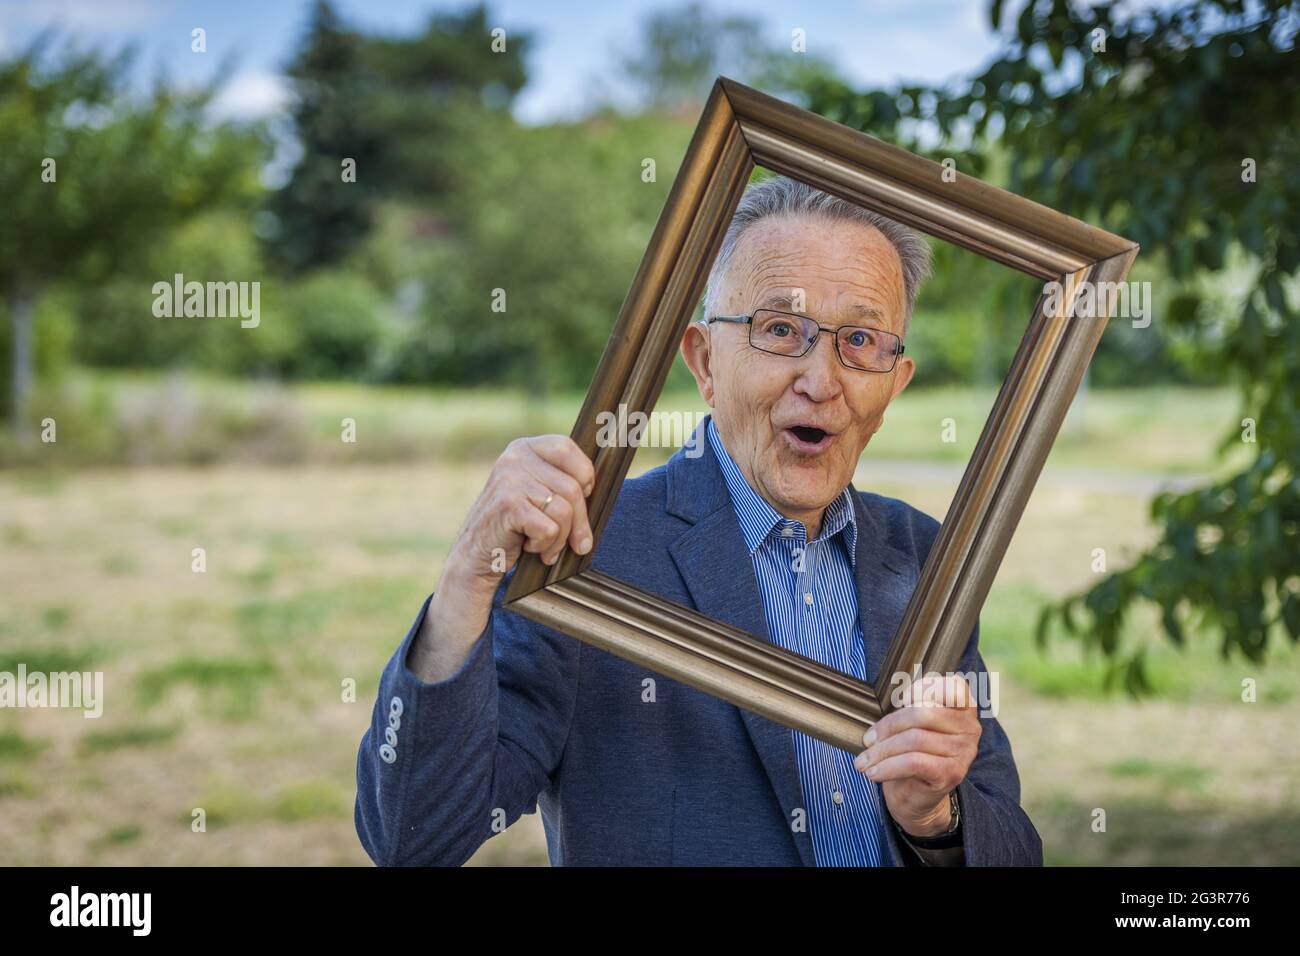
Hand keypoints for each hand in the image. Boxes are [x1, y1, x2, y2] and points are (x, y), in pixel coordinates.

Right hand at [445, 434, 596, 592]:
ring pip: (564, 511)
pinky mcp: (508, 505)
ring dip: (560, 539)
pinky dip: (544, 546)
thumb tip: (601, 484)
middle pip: (572, 488)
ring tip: (544, 545)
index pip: (568, 448)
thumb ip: (563, 482)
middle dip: (578, 523)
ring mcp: (509, 480)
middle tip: (574, 543)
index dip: (584, 476)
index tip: (582, 498)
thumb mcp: (537, 493)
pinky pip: (549, 529)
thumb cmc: (515, 526)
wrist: (475, 555)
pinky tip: (528, 546)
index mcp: (524, 448)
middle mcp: (514, 458)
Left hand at [852, 673, 980, 836]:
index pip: (953, 686)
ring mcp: (963, 752)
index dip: (925, 687)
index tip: (902, 699)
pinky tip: (874, 773)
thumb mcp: (912, 725)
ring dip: (881, 751)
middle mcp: (969, 728)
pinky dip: (888, 767)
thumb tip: (877, 704)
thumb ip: (907, 707)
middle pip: (923, 713)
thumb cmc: (912, 753)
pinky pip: (913, 762)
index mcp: (963, 708)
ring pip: (914, 739)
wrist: (917, 796)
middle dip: (888, 726)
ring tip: (864, 761)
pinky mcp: (951, 773)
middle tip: (868, 739)